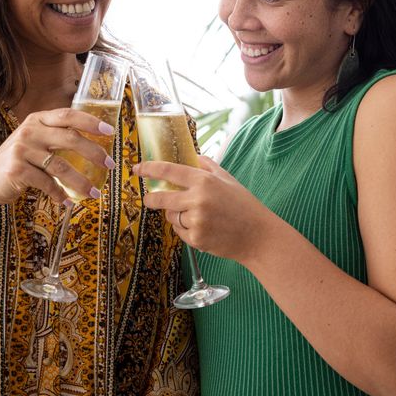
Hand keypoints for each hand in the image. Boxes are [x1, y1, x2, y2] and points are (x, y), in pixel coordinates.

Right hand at [0, 107, 115, 209]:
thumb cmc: (19, 160)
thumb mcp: (35, 141)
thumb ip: (57, 136)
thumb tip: (95, 143)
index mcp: (38, 120)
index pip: (68, 115)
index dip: (90, 122)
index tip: (110, 132)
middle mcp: (30, 131)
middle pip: (70, 139)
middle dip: (94, 153)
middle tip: (110, 165)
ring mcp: (22, 150)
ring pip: (61, 166)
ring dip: (81, 182)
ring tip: (94, 193)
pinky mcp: (17, 170)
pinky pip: (47, 183)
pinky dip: (60, 195)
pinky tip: (68, 202)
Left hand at [136, 156, 272, 261]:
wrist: (257, 235)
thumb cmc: (243, 205)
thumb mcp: (227, 179)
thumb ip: (207, 166)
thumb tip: (192, 156)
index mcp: (205, 181)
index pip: (169, 170)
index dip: (149, 169)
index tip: (138, 169)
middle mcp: (198, 199)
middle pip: (160, 198)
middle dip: (151, 199)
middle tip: (149, 199)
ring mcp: (196, 221)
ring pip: (171, 217)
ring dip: (176, 215)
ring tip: (197, 216)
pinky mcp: (196, 239)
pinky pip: (180, 232)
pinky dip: (186, 230)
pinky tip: (204, 228)